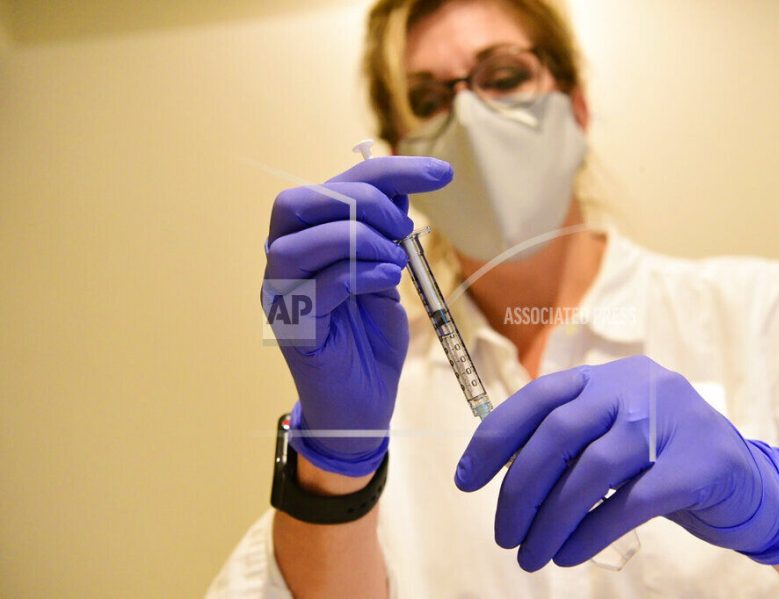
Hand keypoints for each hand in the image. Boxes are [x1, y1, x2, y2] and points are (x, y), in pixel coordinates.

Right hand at [263, 156, 452, 475]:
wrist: (364, 404)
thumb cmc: (371, 338)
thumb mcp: (386, 273)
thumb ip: (384, 234)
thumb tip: (400, 190)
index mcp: (307, 239)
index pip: (336, 184)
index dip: (389, 170)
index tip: (442, 174)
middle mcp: (284, 261)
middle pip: (300, 201)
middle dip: (362, 201)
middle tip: (404, 228)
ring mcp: (282, 295)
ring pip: (300, 242)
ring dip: (359, 240)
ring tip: (395, 261)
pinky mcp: (293, 329)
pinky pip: (319, 287)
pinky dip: (360, 273)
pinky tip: (387, 279)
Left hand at [454, 355, 778, 569]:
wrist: (748, 484)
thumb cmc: (661, 462)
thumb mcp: (611, 437)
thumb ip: (567, 443)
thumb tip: (502, 475)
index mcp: (605, 377)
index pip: (537, 398)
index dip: (494, 439)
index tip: (465, 482)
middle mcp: (635, 386)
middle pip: (559, 433)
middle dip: (520, 489)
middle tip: (502, 534)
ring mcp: (672, 419)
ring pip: (593, 470)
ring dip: (551, 519)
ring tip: (530, 556)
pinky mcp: (701, 462)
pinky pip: (633, 501)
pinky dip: (592, 531)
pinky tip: (569, 553)